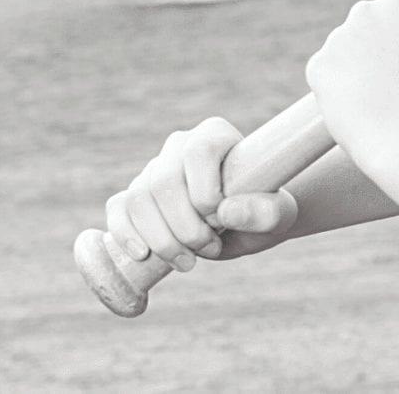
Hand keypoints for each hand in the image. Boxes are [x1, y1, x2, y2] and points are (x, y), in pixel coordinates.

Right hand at [103, 117, 297, 271]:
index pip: (197, 152)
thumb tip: (227, 212)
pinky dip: (125, 233)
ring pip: (138, 199)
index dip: (205, 193)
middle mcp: (180, 146)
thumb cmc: (265, 211)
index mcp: (214, 136)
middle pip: (163, 181)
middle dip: (184, 227)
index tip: (222, 221)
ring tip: (189, 261)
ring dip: (161, 240)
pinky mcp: (138, 196)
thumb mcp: (279, 214)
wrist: (248, 224)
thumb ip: (265, 212)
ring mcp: (155, 169)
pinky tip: (143, 255)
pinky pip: (119, 208)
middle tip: (210, 250)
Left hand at [306, 0, 398, 170]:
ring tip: (386, 98)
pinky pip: (330, 74)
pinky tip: (363, 104)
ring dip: (363, 66)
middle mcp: (366, 9)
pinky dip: (342, 87)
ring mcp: (337, 38)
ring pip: (351, 49)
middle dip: (387, 44)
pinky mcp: (318, 68)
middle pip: (376, 23)